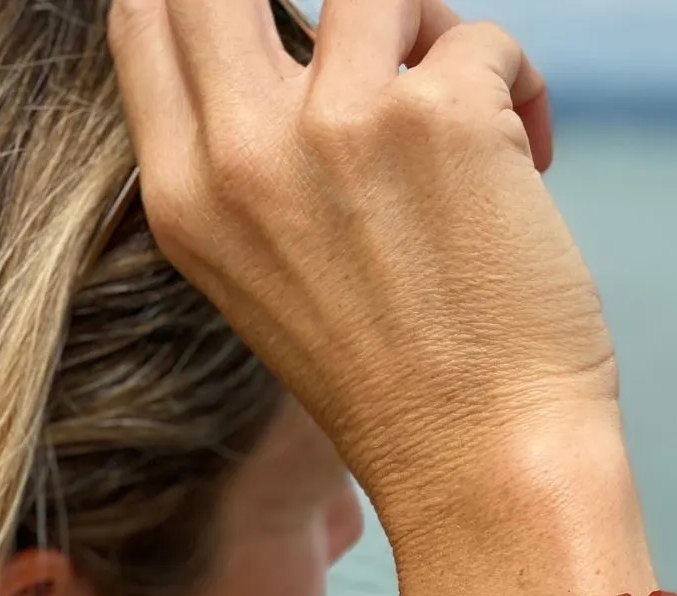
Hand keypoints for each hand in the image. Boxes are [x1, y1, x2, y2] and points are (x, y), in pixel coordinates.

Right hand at [108, 0, 619, 547]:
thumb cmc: (400, 392)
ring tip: (471, 113)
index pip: (148, 16)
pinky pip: (484, 41)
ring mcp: (341, 124)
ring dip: (430, 35)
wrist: (484, 467)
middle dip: (322, 4)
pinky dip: (517, 89)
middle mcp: (245, 152)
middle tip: (378, 46)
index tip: (283, 25)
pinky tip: (528, 161)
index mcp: (187, 200)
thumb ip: (258, 173)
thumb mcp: (272, 287)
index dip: (214, 1)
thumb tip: (311, 59)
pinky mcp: (444, 117)